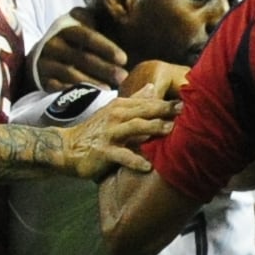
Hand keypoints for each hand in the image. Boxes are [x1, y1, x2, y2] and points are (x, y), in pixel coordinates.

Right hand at [33, 13, 131, 93]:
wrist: (41, 56)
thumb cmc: (71, 41)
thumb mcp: (80, 25)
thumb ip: (95, 20)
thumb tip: (123, 14)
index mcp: (65, 29)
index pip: (87, 37)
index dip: (106, 47)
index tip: (123, 59)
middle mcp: (53, 45)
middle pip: (81, 57)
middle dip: (104, 68)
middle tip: (123, 77)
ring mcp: (46, 63)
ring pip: (70, 74)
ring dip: (92, 82)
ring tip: (110, 90)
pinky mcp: (42, 80)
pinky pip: (57, 88)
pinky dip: (74, 92)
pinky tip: (89, 97)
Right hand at [55, 66, 179, 177]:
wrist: (67, 147)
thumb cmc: (95, 131)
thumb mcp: (114, 111)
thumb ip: (135, 101)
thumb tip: (153, 87)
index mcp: (121, 107)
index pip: (148, 102)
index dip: (167, 102)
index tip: (188, 100)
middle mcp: (116, 116)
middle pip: (144, 111)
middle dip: (164, 109)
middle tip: (184, 110)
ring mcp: (110, 134)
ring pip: (134, 128)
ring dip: (153, 128)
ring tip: (171, 130)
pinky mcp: (103, 152)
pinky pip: (121, 156)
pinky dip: (135, 161)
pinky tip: (148, 166)